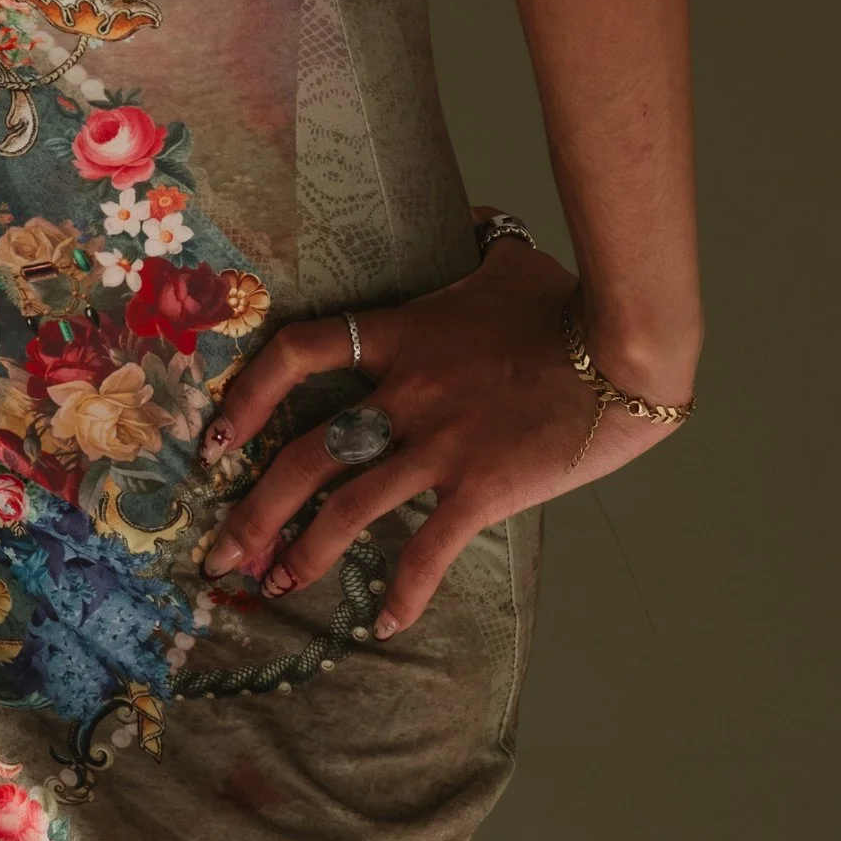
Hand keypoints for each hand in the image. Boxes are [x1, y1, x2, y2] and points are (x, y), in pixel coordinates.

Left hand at [198, 239, 691, 638]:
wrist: (623, 347)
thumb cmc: (570, 302)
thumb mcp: (510, 259)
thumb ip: (481, 240)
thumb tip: (476, 216)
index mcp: (401, 337)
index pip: (297, 354)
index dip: (247, 396)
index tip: (217, 438)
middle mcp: (405, 394)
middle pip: (304, 456)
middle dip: (254, 511)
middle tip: (220, 552)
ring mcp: (439, 444)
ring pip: (349, 509)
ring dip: (305, 554)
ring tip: (277, 587)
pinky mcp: (481, 488)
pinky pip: (428, 549)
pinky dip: (403, 591)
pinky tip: (384, 624)